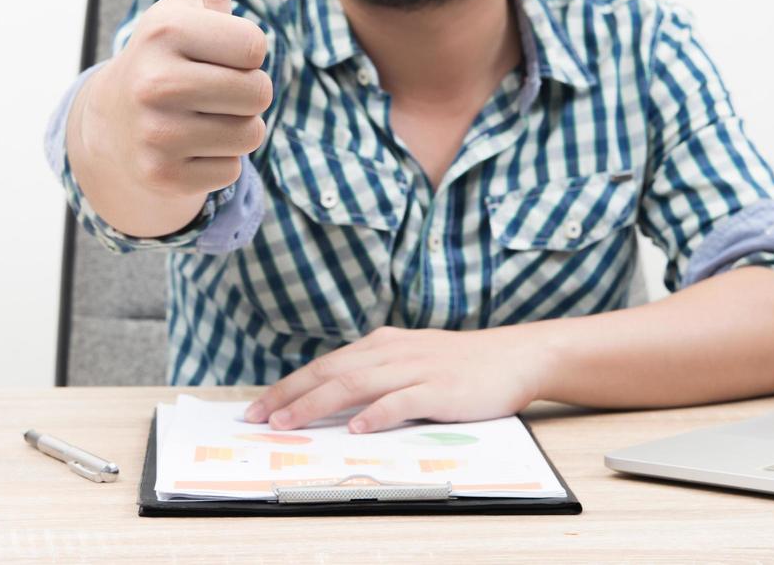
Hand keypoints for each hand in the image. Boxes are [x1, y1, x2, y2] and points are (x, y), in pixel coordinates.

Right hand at [72, 0, 272, 216]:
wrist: (112, 127)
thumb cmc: (168, 54)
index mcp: (166, 31)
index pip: (257, 47)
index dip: (247, 51)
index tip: (215, 51)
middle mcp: (155, 82)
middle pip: (259, 93)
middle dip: (247, 92)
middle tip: (210, 88)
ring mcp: (155, 133)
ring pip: (250, 135)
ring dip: (236, 128)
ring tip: (200, 116)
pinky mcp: (161, 176)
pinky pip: (232, 171)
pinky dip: (219, 162)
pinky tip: (187, 147)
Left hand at [240, 325, 551, 433]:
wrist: (515, 357)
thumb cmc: (462, 364)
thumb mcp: (413, 360)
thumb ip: (378, 374)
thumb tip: (336, 403)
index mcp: (383, 345)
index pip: (325, 365)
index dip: (288, 386)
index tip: (258, 407)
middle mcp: (393, 352)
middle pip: (331, 372)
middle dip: (290, 395)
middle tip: (258, 418)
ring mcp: (416, 369)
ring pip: (356, 384)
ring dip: (318, 404)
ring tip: (289, 422)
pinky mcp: (440, 389)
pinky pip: (402, 401)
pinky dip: (377, 414)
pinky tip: (356, 427)